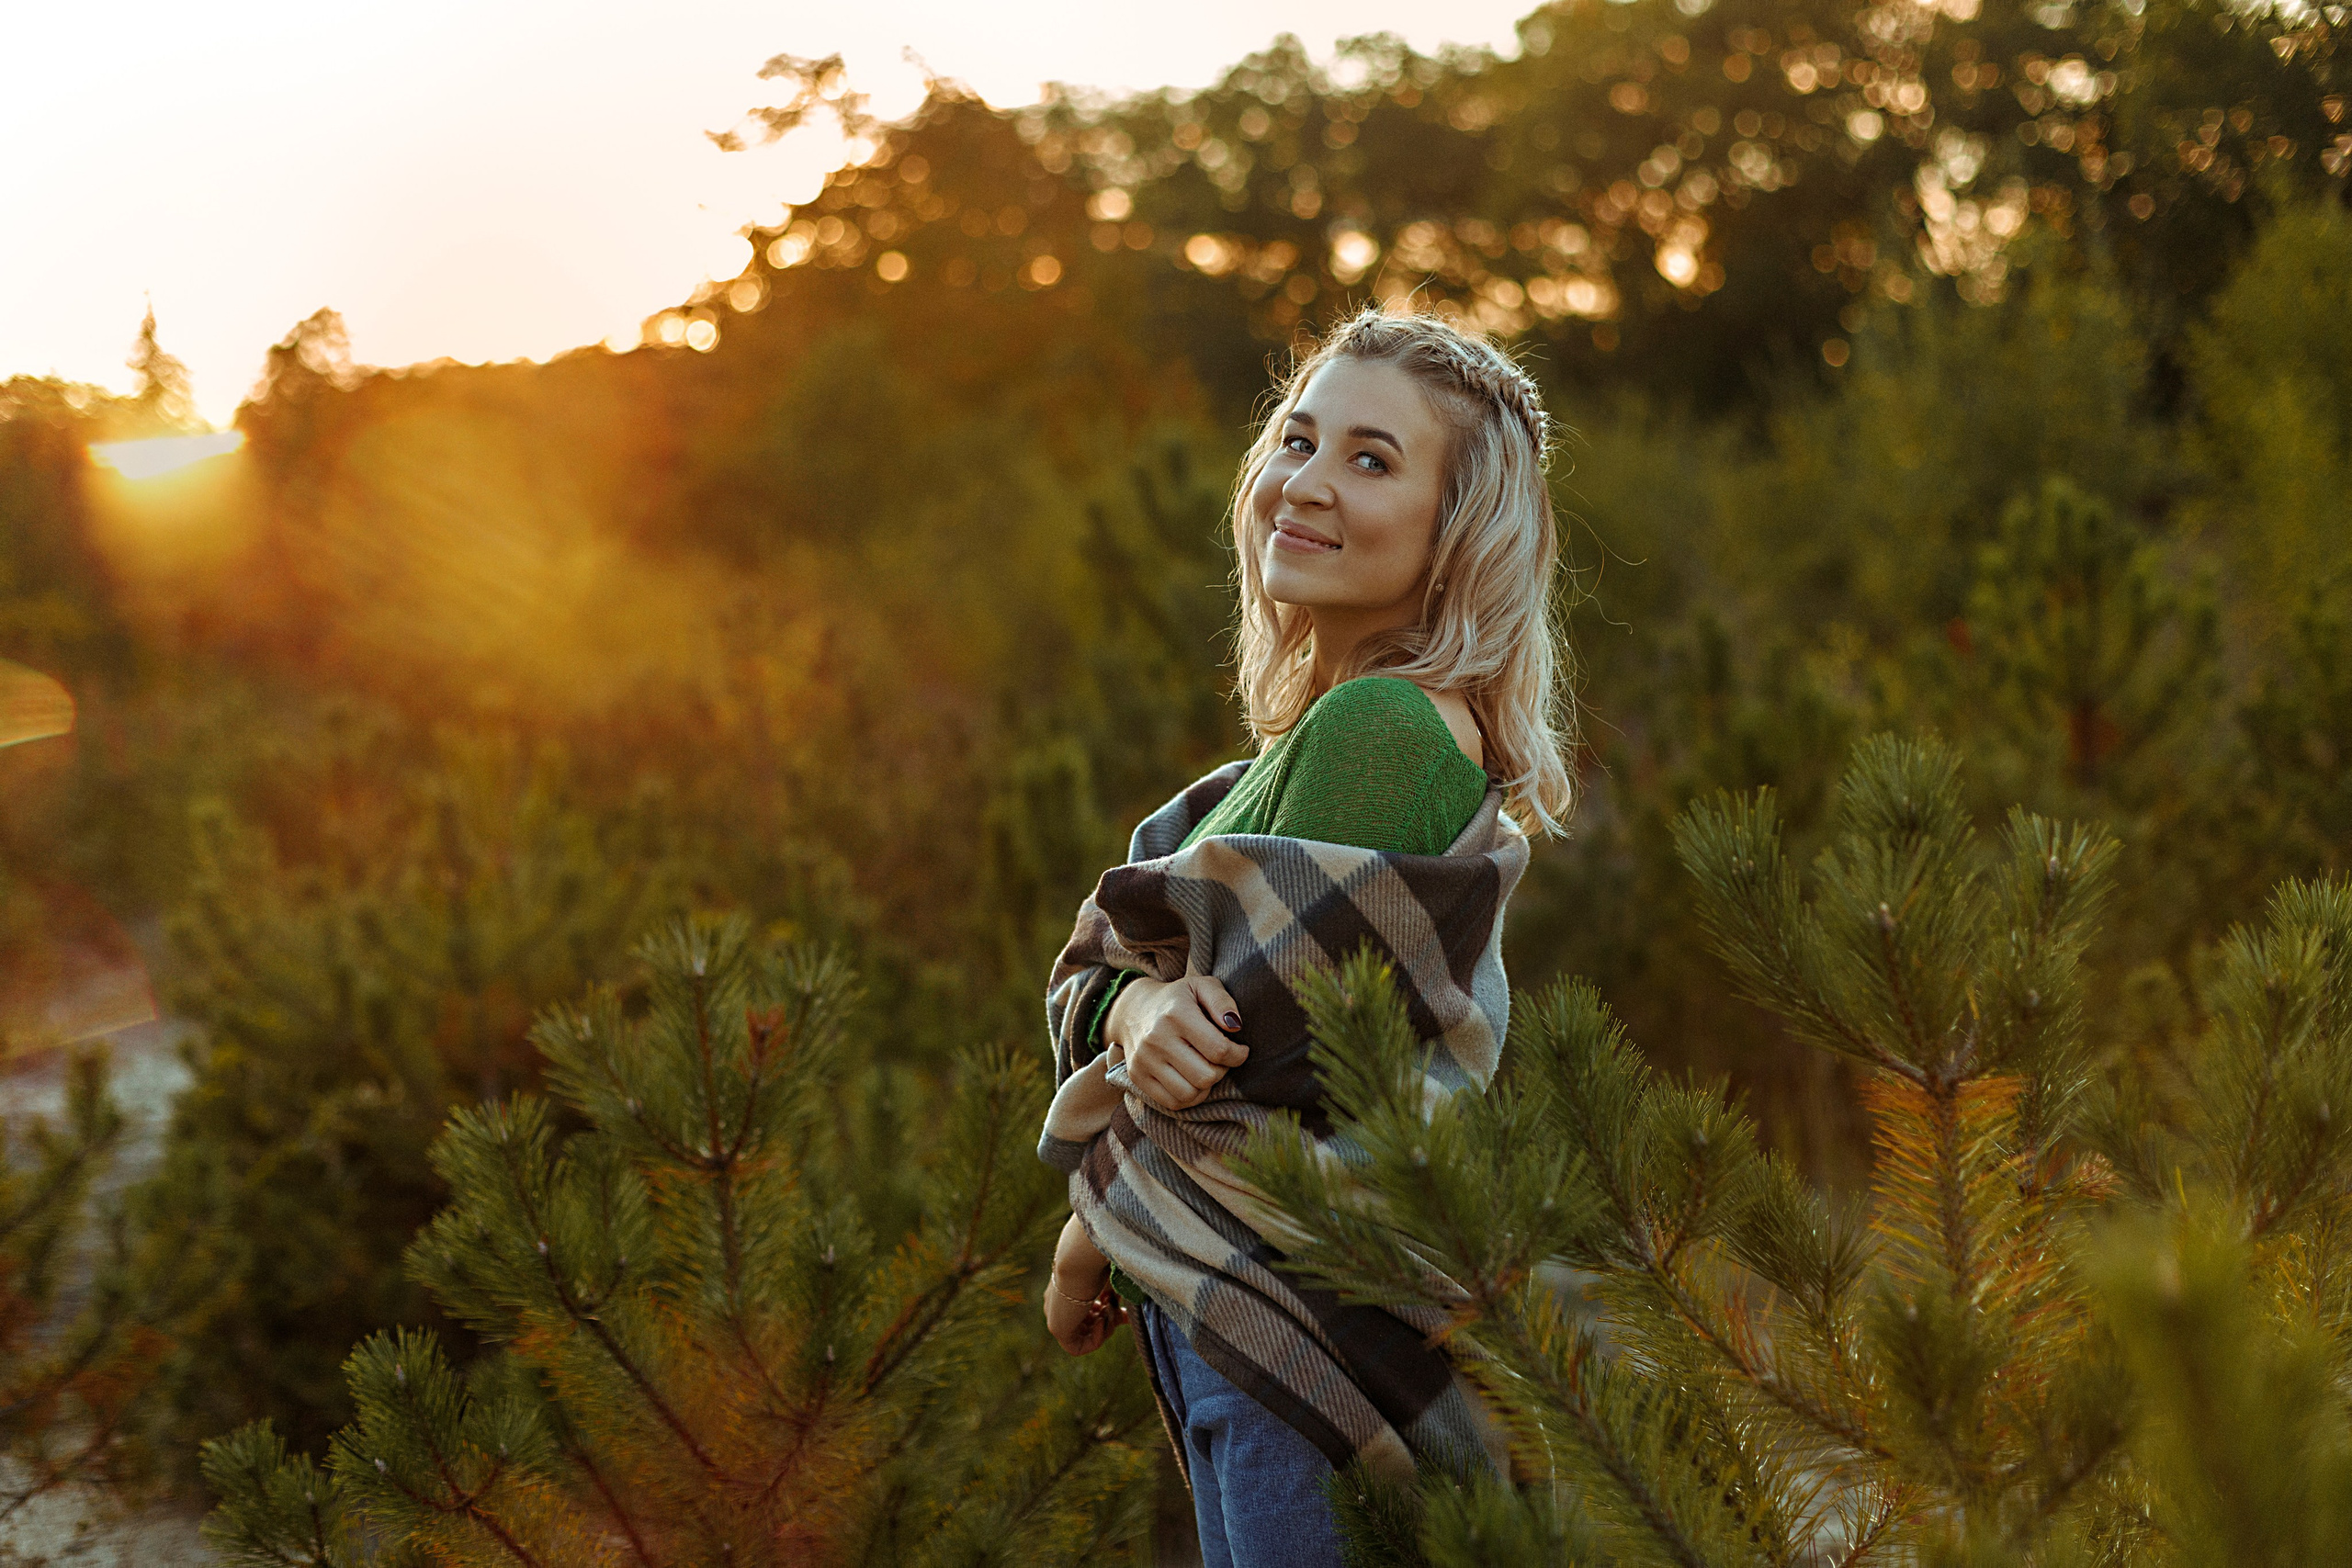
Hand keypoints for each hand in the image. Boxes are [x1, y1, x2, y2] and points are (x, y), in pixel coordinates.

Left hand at [1044, 1269, 1125, 1355]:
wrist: (1080, 1259)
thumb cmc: (1096, 1262)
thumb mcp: (1108, 1283)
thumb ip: (1115, 1299)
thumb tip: (1129, 1315)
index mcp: (1065, 1288)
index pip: (1087, 1308)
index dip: (1107, 1312)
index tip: (1123, 1309)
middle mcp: (1057, 1303)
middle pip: (1086, 1323)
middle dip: (1108, 1320)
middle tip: (1120, 1311)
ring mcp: (1055, 1316)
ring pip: (1083, 1336)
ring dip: (1103, 1328)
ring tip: (1109, 1312)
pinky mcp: (1056, 1328)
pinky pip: (1077, 1348)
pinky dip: (1095, 1340)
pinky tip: (1100, 1321)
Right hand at [1108, 974, 1246, 1112]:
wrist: (1133, 1009)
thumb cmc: (1177, 999)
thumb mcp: (1202, 986)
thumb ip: (1222, 1001)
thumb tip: (1235, 1026)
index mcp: (1176, 1014)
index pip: (1219, 1050)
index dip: (1238, 1055)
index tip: (1239, 1050)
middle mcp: (1157, 1038)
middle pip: (1206, 1076)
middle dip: (1221, 1071)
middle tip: (1220, 1060)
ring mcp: (1144, 1060)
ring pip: (1190, 1094)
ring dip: (1205, 1086)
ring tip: (1206, 1069)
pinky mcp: (1137, 1076)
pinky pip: (1173, 1102)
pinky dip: (1189, 1098)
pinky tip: (1192, 1081)